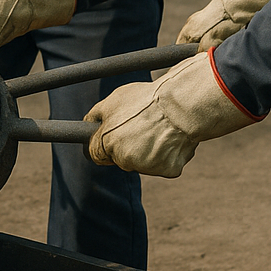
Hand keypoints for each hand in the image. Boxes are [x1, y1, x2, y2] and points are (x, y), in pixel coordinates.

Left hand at [86, 49, 259, 176]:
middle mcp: (124, 160)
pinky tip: (171, 136)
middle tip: (140, 124)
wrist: (181, 105)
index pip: (95, 154)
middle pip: (120, 158)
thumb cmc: (146, 99)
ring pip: (142, 161)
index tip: (111, 136)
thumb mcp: (113, 100)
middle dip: (127, 145)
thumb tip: (88, 123)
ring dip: (147, 149)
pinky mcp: (168, 170)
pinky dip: (167, 153)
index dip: (102, 143)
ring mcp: (147, 167)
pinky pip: (164, 163)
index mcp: (107, 143)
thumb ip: (97, 116)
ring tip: (158, 127)